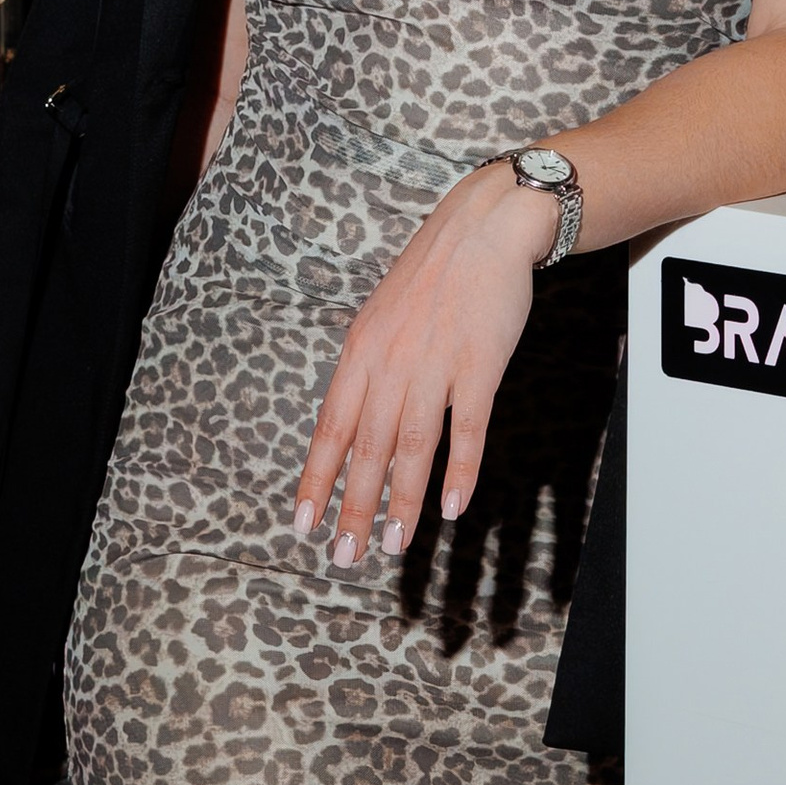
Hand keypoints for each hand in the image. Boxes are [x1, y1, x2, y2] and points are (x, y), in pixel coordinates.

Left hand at [292, 161, 558, 565]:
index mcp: (361, 351)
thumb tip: (353, 422)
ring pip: (412, 445)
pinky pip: (467, 427)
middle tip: (344, 557)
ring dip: (402, 500)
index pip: (331, 426)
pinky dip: (459, 470)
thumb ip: (369, 368)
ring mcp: (435, 363)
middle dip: (354, 507)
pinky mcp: (478, 364)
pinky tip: (451, 507)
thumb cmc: (434, 275)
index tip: (302, 525)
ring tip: (395, 544)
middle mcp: (391, 361)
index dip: (316, 478)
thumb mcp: (383, 317)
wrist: (483, 228)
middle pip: (367, 447)